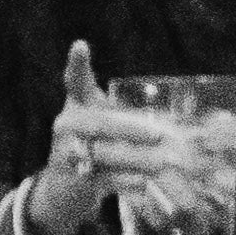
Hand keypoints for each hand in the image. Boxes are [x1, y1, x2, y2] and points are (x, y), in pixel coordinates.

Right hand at [27, 38, 190, 234]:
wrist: (62, 189)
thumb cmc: (91, 148)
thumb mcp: (102, 126)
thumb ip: (124, 117)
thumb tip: (173, 128)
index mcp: (76, 107)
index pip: (74, 81)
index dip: (77, 64)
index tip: (81, 45)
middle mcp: (68, 125)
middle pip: (100, 124)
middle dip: (130, 130)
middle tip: (159, 136)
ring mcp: (68, 152)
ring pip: (106, 153)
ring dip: (138, 159)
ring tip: (163, 162)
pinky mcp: (77, 180)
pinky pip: (107, 179)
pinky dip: (128, 181)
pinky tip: (146, 183)